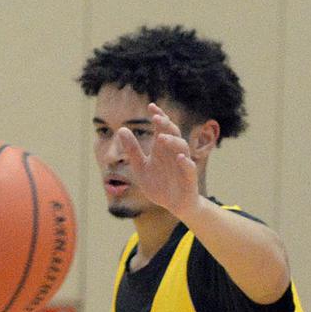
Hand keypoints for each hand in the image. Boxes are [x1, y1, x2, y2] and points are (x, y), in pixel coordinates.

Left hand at [118, 103, 200, 218]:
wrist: (173, 205)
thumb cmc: (158, 184)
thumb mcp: (140, 167)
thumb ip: (132, 150)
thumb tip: (121, 129)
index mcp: (162, 149)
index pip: (162, 129)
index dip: (159, 117)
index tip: (151, 106)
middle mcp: (174, 153)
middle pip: (173, 134)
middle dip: (166, 125)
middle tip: (156, 118)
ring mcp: (183, 164)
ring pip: (182, 148)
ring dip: (173, 142)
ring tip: (161, 137)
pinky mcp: (189, 178)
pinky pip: (189, 168)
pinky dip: (185, 162)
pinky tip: (179, 158)